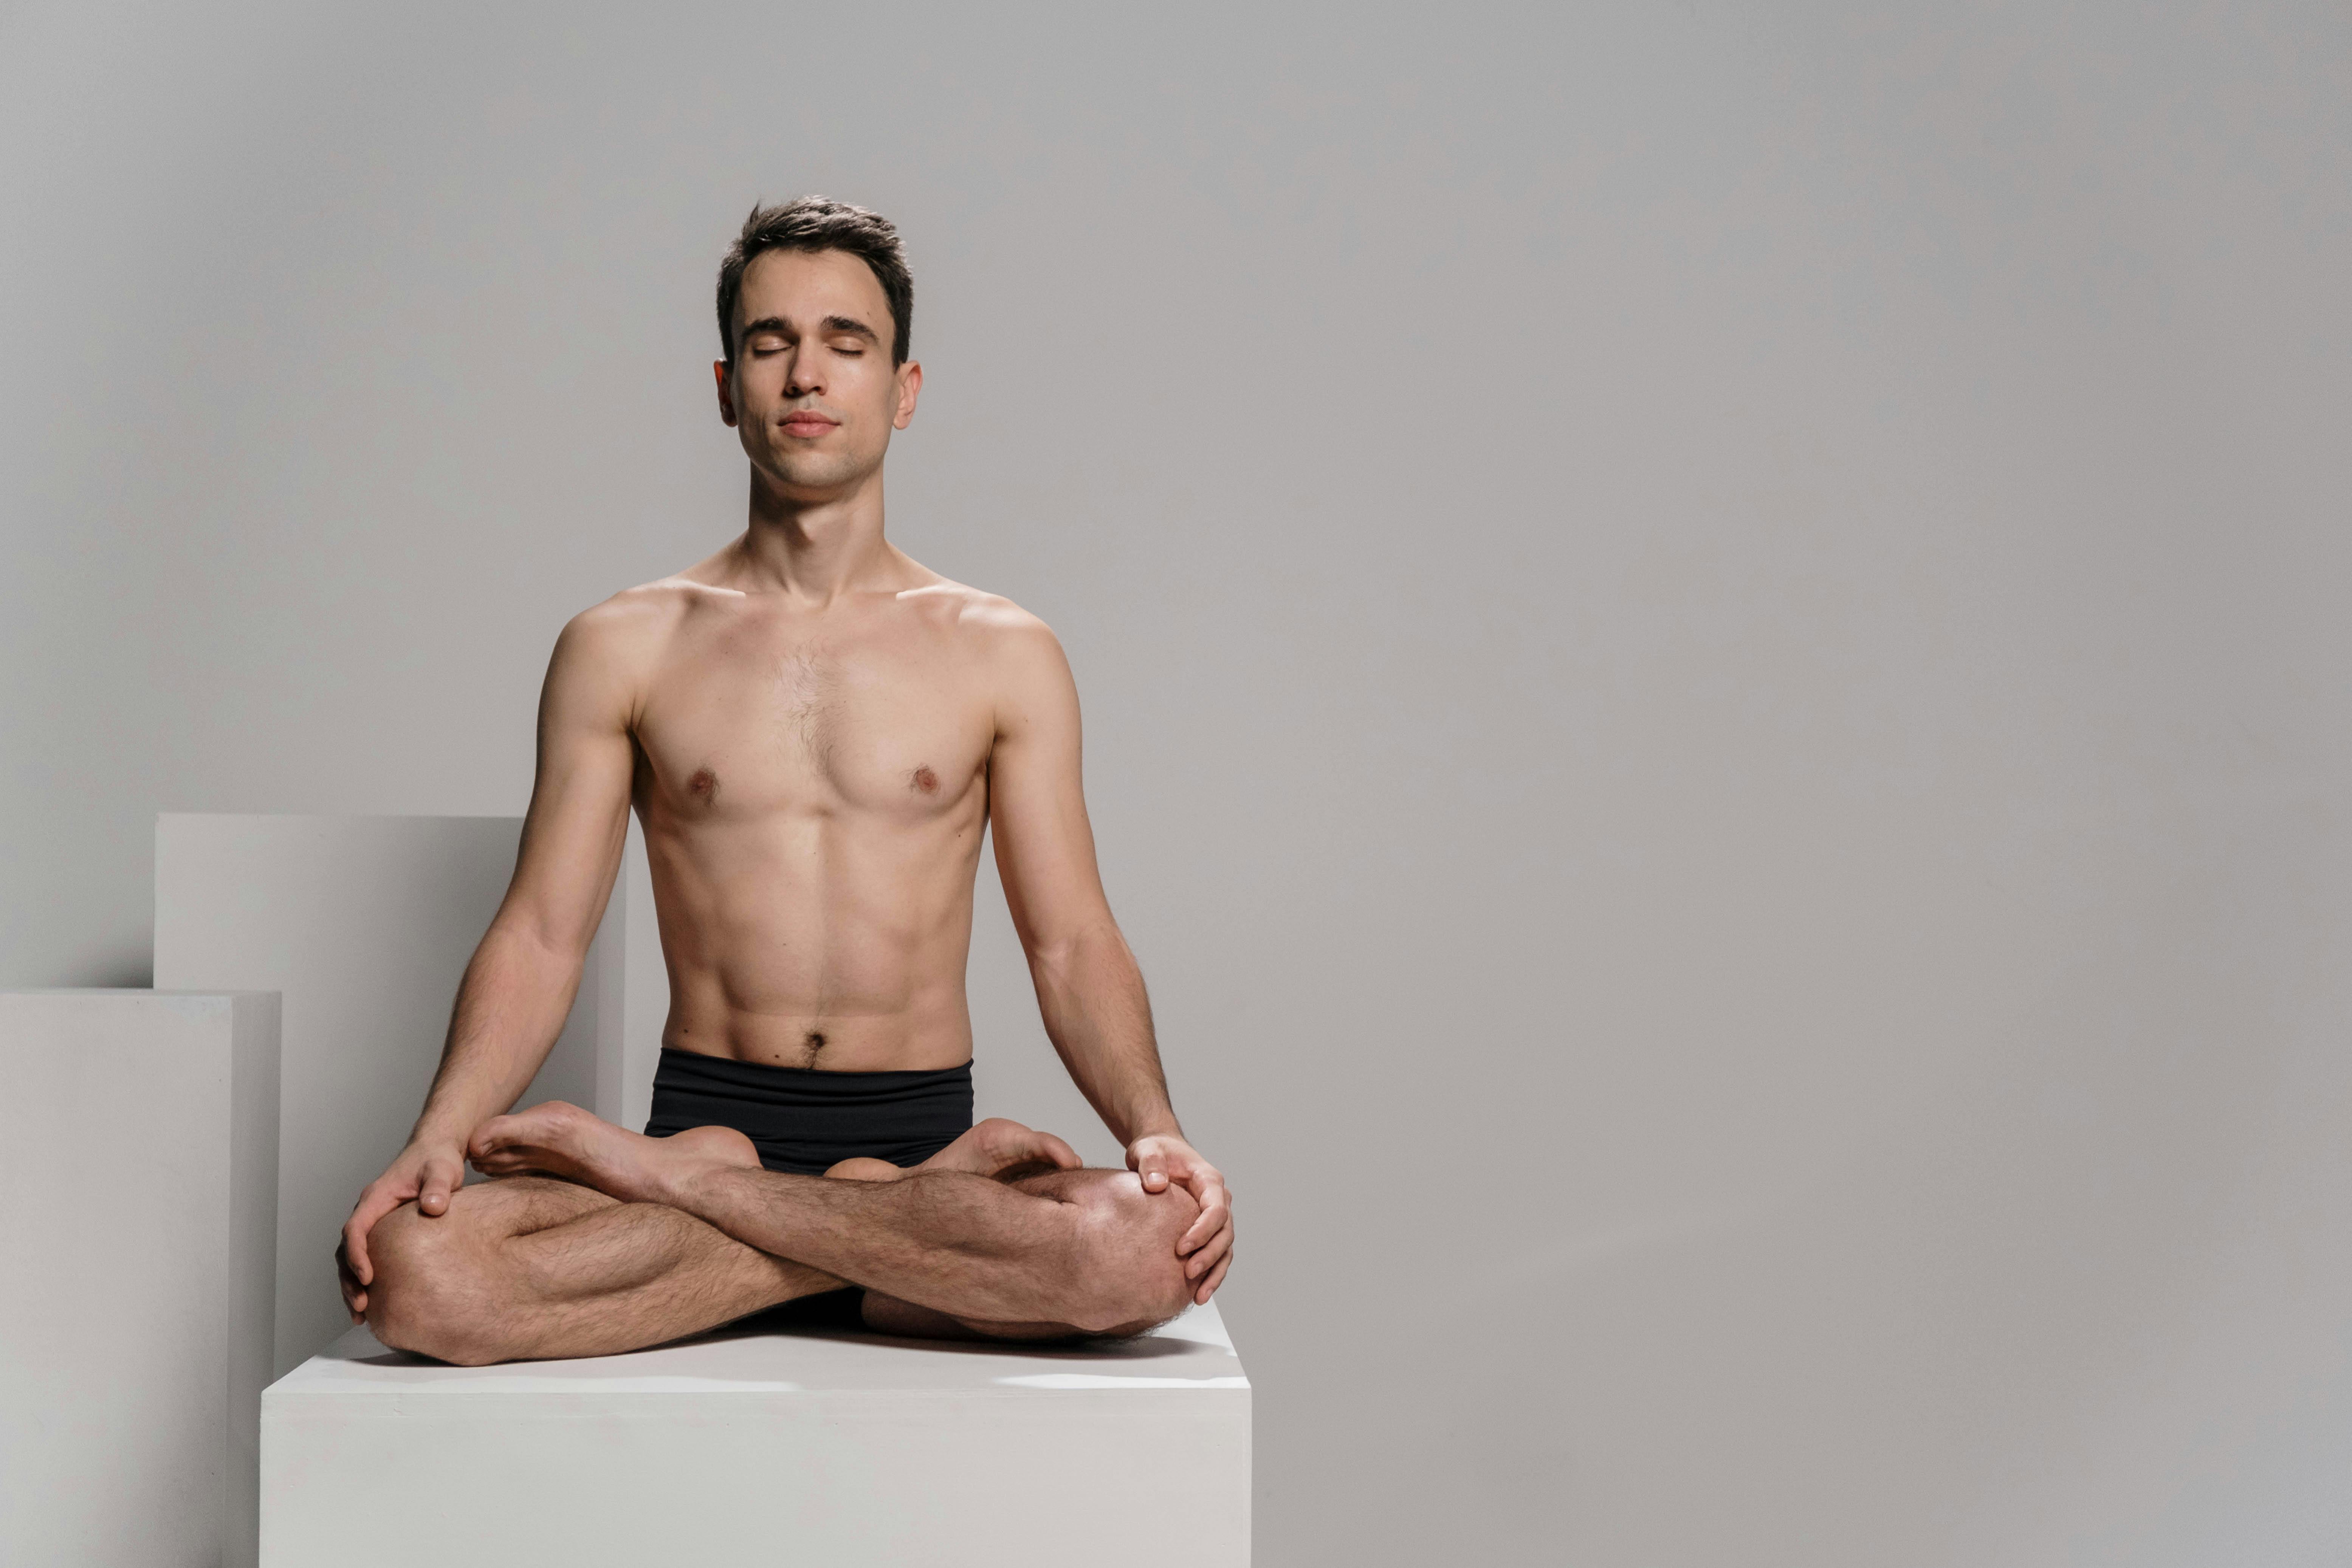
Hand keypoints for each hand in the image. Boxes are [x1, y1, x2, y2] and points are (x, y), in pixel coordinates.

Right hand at [337, 1135, 466, 1321]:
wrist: (436, 1150)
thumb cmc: (438, 1159)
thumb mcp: (442, 1170)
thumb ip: (438, 1187)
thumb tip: (433, 1207)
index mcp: (376, 1197)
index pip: (356, 1228)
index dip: (357, 1254)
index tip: (366, 1277)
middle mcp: (369, 1211)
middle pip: (347, 1249)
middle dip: (350, 1279)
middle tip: (361, 1306)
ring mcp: (374, 1221)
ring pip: (351, 1257)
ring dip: (352, 1285)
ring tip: (361, 1315)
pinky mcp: (382, 1231)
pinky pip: (366, 1257)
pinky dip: (364, 1280)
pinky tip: (374, 1303)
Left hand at [1127, 1133, 1232, 1304]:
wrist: (1159, 1152)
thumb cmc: (1156, 1150)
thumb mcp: (1149, 1150)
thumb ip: (1150, 1163)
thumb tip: (1155, 1184)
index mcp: (1209, 1180)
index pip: (1216, 1209)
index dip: (1203, 1230)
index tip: (1181, 1247)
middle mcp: (1219, 1199)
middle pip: (1224, 1233)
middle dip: (1209, 1256)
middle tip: (1188, 1273)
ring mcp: (1216, 1217)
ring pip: (1225, 1248)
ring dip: (1214, 1272)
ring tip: (1199, 1296)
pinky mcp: (1207, 1230)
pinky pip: (1216, 1255)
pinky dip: (1211, 1274)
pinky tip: (1197, 1294)